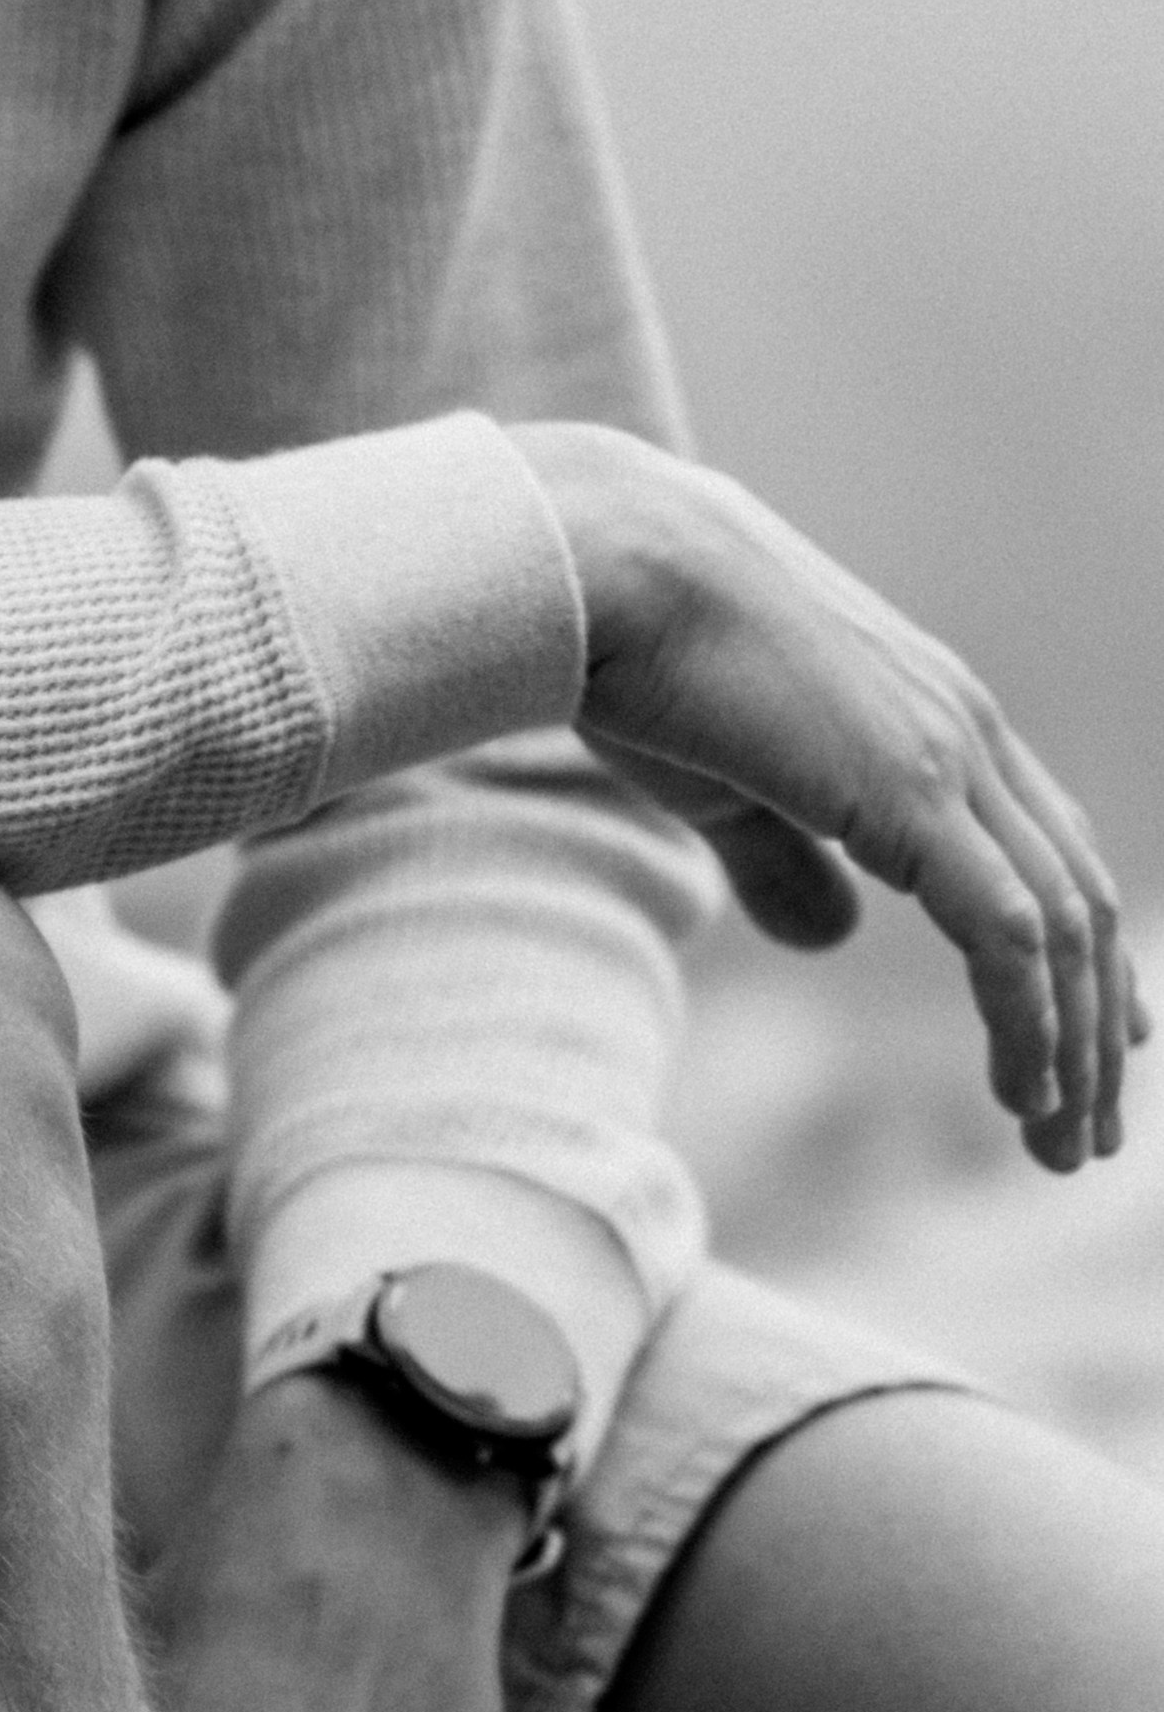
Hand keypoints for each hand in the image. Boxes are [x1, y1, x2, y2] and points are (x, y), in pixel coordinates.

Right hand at [513, 422, 1148, 1170]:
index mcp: (931, 716)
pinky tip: (1024, 1094)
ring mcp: (950, 755)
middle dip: (1098, 1023)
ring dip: (1077, 1047)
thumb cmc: (641, 659)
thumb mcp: (725, 784)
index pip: (1047, 848)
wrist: (608, 569)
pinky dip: (1032, 1024)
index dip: (1081, 951)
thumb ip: (788, 859)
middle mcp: (966, 729)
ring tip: (1064, 1142)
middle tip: (1090, 1126)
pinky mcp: (914, 792)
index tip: (1103, 1036)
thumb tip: (833, 940)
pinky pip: (1010, 935)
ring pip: (1064, 929)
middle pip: (1078, 897)